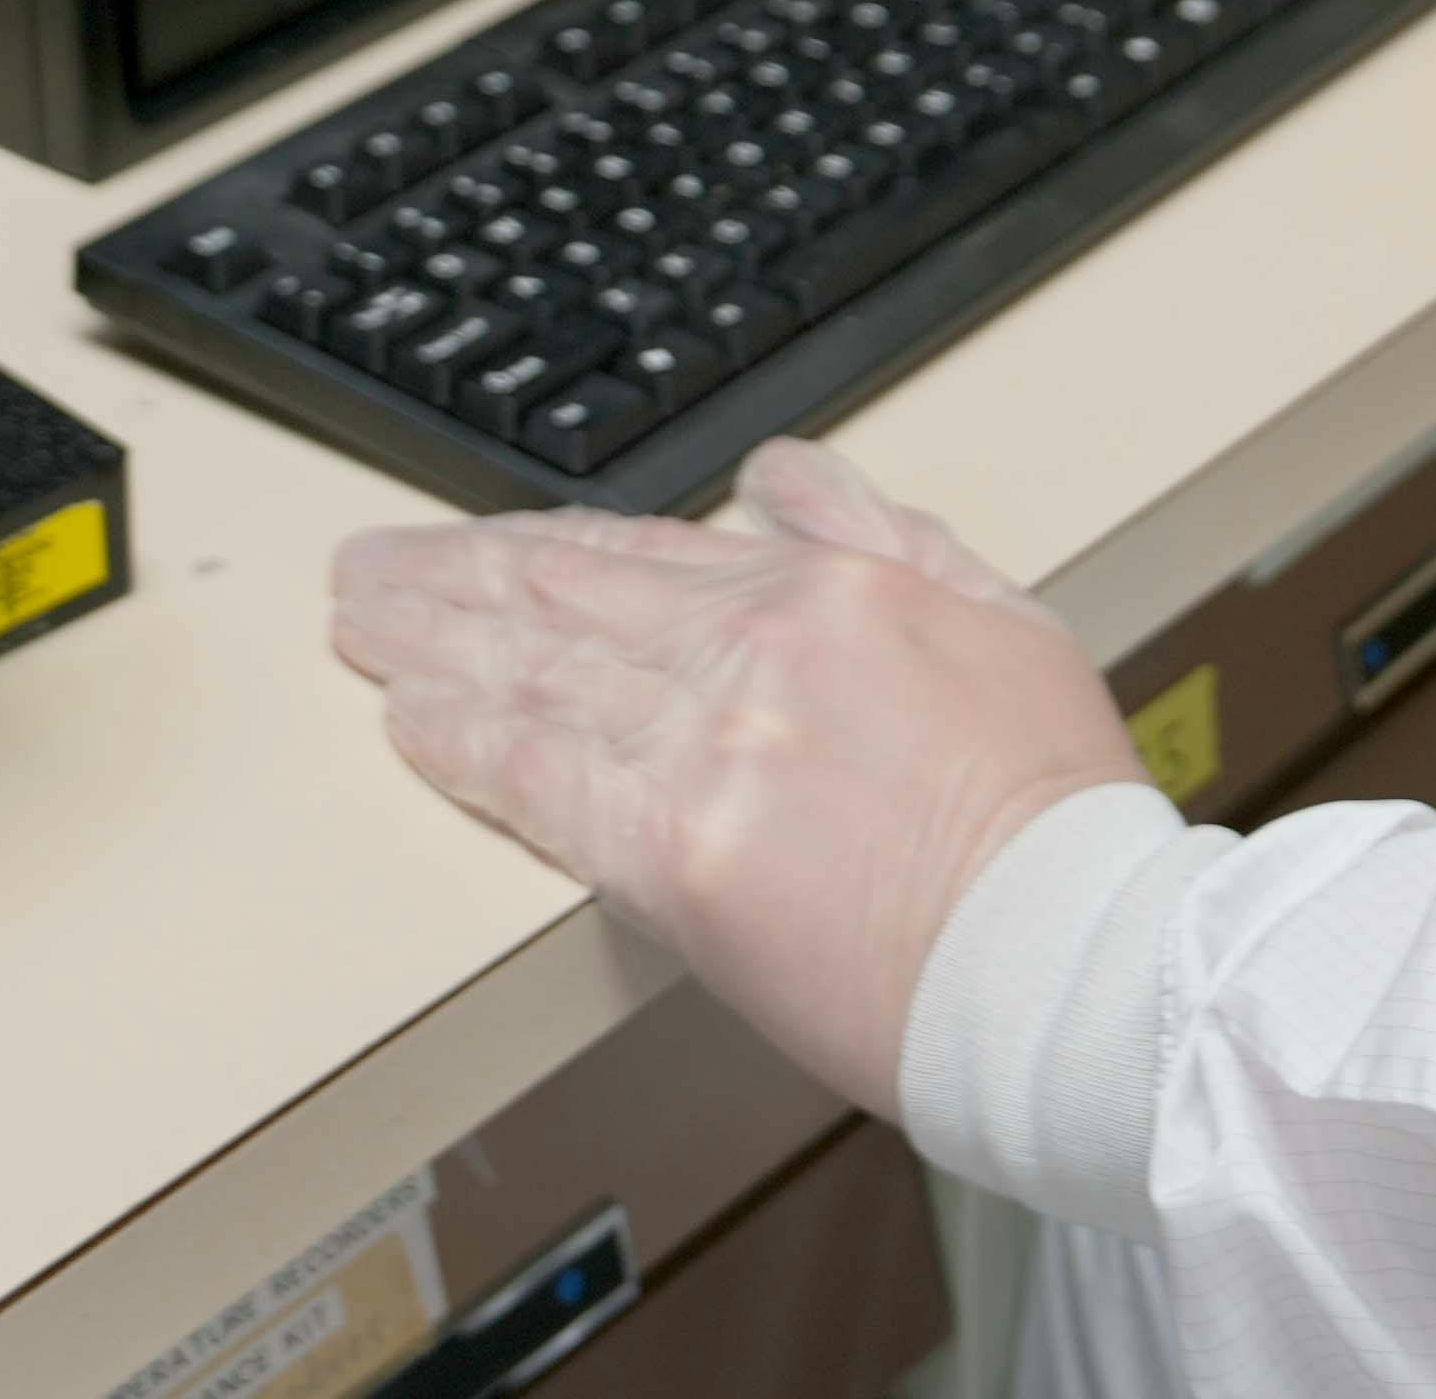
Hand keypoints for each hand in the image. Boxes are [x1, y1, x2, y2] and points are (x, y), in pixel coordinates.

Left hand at [328, 441, 1147, 1115]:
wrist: (1074, 959)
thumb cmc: (1056, 818)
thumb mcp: (1003, 618)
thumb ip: (885, 532)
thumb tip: (780, 477)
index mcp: (832, 588)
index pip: (647, 552)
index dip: (548, 548)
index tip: (486, 549)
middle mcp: (755, 648)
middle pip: (565, 596)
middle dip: (454, 579)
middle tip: (372, 570)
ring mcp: (710, 744)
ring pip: (535, 671)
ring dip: (430, 643)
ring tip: (362, 627)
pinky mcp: (677, 851)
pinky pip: (541, 779)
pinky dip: (465, 741)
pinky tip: (410, 717)